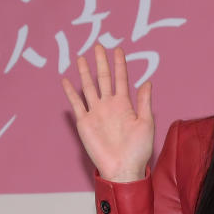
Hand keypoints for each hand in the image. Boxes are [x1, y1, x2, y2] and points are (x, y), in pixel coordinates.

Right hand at [60, 44, 153, 181]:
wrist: (123, 167)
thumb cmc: (139, 149)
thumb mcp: (146, 123)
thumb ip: (144, 102)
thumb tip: (147, 82)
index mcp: (125, 105)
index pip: (121, 79)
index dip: (120, 65)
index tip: (118, 49)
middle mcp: (109, 106)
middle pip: (103, 79)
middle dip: (101, 62)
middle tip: (98, 46)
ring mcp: (96, 112)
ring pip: (89, 87)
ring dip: (85, 73)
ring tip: (81, 57)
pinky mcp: (84, 122)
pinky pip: (76, 104)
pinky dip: (71, 92)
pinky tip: (67, 80)